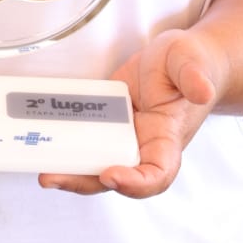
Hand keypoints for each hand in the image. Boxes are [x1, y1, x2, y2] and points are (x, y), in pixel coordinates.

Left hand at [38, 29, 222, 197]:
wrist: (180, 58)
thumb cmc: (191, 64)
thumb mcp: (191, 61)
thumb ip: (194, 76)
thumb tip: (202, 90)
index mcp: (167, 139)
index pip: (155, 174)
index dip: (134, 184)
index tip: (112, 174)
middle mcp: (142, 145)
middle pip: (113, 177)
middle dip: (83, 181)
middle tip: (52, 177)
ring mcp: (121, 135)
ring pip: (93, 163)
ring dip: (68, 169)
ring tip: (40, 166)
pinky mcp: (103, 120)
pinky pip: (83, 137)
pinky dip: (63, 142)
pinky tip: (41, 137)